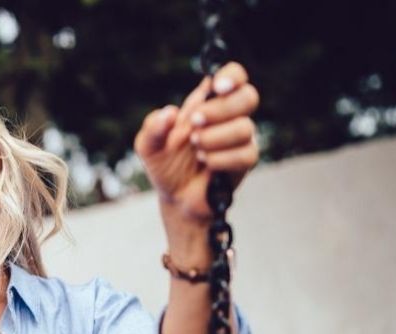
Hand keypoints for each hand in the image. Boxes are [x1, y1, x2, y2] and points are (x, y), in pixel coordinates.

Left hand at [134, 62, 259, 221]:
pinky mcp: (245, 160)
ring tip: (196, 148)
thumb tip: (170, 113)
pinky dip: (221, 159)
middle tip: (195, 123)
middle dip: (220, 109)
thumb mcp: (147, 145)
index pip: (233, 76)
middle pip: (248, 96)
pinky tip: (207, 163)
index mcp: (206, 103)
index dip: (231, 75)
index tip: (217, 87)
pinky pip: (246, 154)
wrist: (174, 196)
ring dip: (215, 138)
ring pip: (245, 128)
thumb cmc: (164, 164)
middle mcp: (228, 116)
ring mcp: (239, 138)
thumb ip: (152, 127)